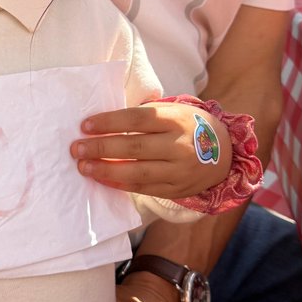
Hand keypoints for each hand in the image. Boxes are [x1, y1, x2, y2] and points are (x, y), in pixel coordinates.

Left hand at [71, 102, 230, 196]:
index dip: (109, 122)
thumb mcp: (174, 111)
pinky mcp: (176, 189)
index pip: (137, 119)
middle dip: (101, 148)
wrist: (225, 153)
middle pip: (134, 147)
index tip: (85, 125)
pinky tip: (102, 179)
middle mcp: (179, 146)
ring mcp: (179, 171)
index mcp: (176, 120)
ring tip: (84, 166)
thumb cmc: (188, 127)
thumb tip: (103, 123)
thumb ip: (145, 115)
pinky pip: (143, 188)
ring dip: (105, 170)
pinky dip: (119, 183)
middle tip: (77, 148)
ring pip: (136, 172)